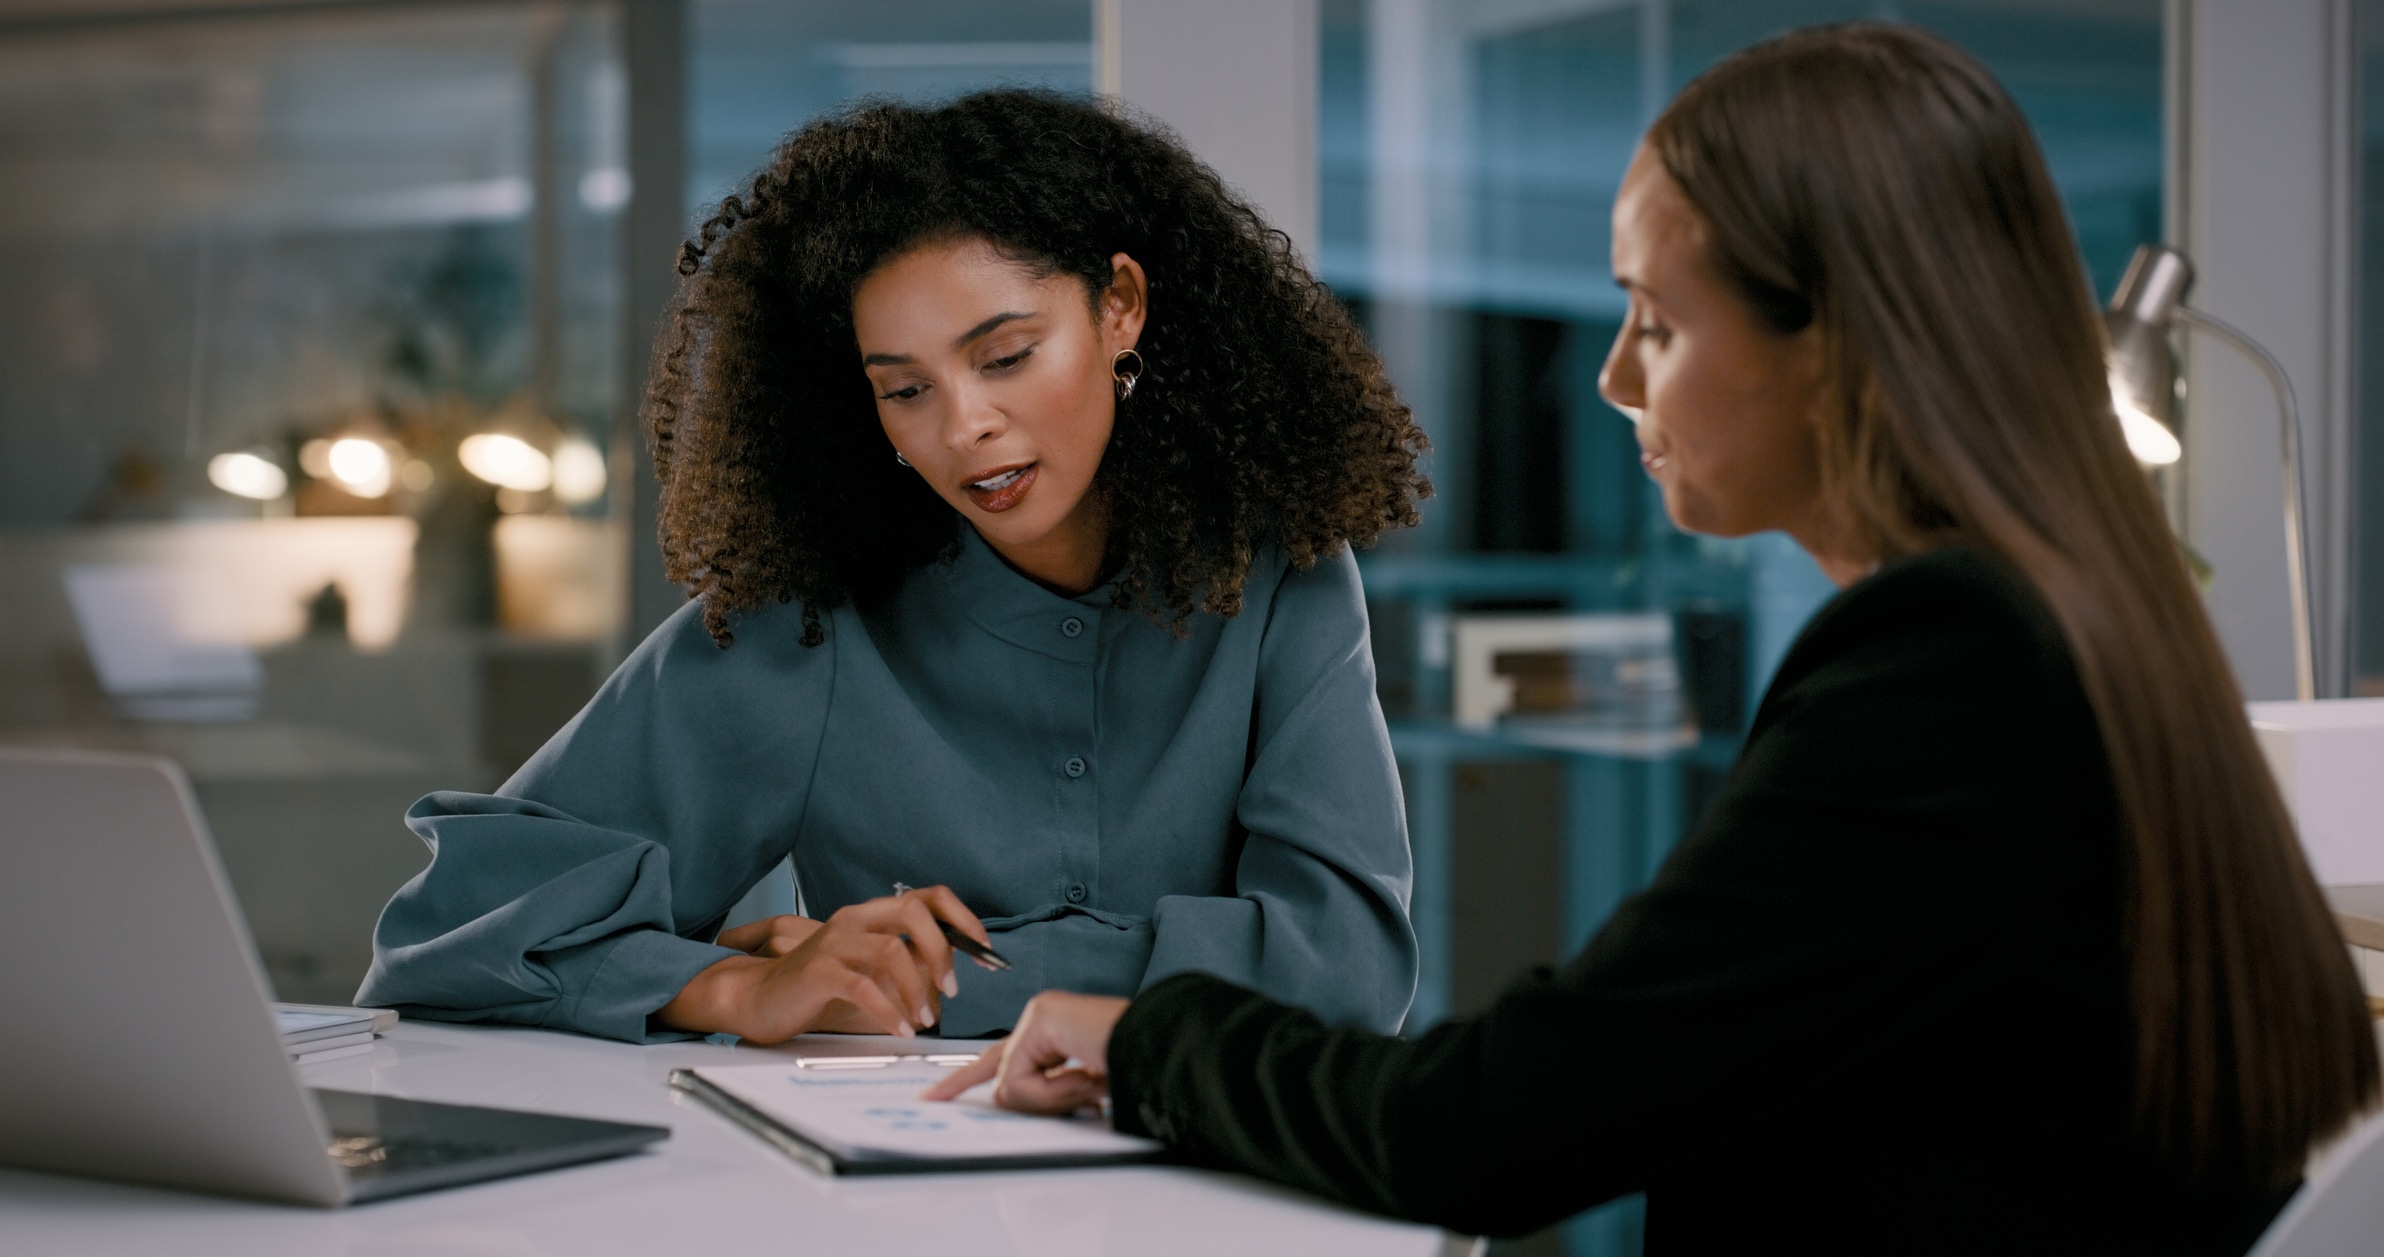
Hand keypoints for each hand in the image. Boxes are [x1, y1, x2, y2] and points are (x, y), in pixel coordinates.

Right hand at [656, 885, 991, 1043]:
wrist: (758, 999)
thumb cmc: (816, 988)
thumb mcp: (866, 972)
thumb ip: (903, 968)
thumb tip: (948, 983)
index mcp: (871, 915)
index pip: (929, 896)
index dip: (963, 918)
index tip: (984, 950)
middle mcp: (854, 919)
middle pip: (914, 912)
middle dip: (943, 949)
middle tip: (952, 987)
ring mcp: (834, 942)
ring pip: (891, 950)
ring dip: (918, 988)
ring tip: (924, 1019)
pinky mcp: (818, 971)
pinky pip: (864, 987)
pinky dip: (889, 1011)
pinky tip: (901, 1029)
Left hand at [921, 991, 1129, 1114]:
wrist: (1163, 1053)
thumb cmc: (1135, 1073)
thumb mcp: (1078, 1093)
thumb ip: (1043, 1094)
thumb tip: (1005, 1098)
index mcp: (1055, 1033)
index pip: (1001, 1058)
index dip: (965, 1078)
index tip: (935, 1095)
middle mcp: (1043, 1017)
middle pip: (994, 1065)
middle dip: (963, 1085)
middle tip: (939, 1100)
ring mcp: (1041, 1014)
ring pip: (1008, 1084)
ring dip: (1050, 1102)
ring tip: (1091, 1088)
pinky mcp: (1041, 1019)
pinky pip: (1019, 1080)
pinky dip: (1052, 1094)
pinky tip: (1088, 1079)